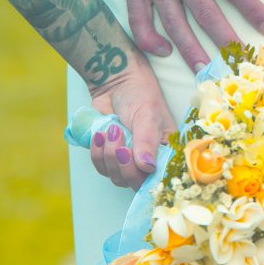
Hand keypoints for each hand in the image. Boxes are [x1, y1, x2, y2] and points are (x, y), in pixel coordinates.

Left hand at [88, 53, 175, 190]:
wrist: (115, 82)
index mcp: (166, 151)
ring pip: (116, 177)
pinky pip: (101, 168)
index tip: (134, 157)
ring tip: (109, 130)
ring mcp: (128, 160)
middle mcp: (149, 160)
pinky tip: (99, 136)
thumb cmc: (140, 94)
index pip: (158, 178)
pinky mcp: (109, 156)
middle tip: (118, 137)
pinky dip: (97, 154)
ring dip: (108, 156)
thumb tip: (147, 167)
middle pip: (135, 181)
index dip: (145, 174)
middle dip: (122, 163)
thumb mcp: (147, 115)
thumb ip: (147, 141)